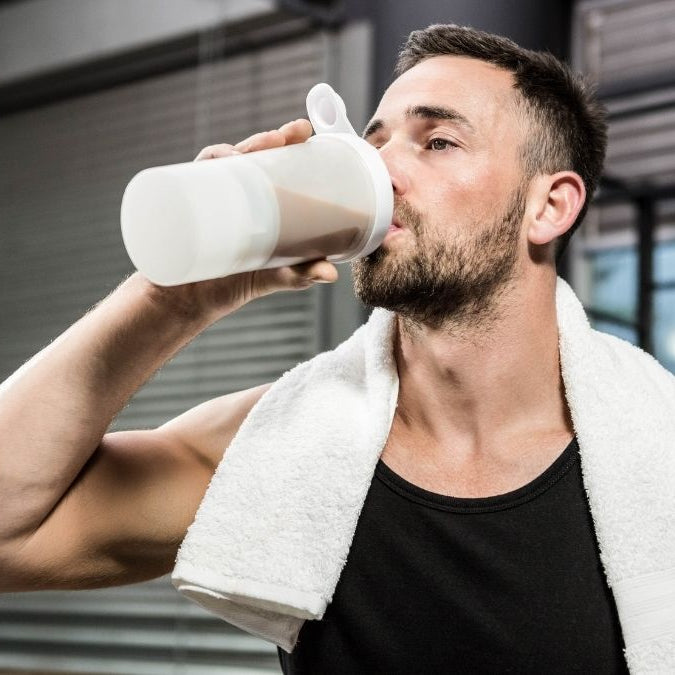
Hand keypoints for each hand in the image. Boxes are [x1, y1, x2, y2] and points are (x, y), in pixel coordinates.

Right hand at [142, 119, 338, 323]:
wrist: (187, 302)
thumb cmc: (233, 284)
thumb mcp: (273, 277)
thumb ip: (300, 275)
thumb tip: (331, 275)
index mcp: (258, 201)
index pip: (273, 162)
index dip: (286, 141)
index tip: (303, 130)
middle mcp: (233, 194)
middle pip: (248, 155)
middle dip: (265, 140)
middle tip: (283, 137)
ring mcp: (208, 199)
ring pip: (220, 163)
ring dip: (233, 151)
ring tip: (247, 155)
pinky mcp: (186, 208)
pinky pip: (190, 181)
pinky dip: (202, 169)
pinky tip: (215, 166)